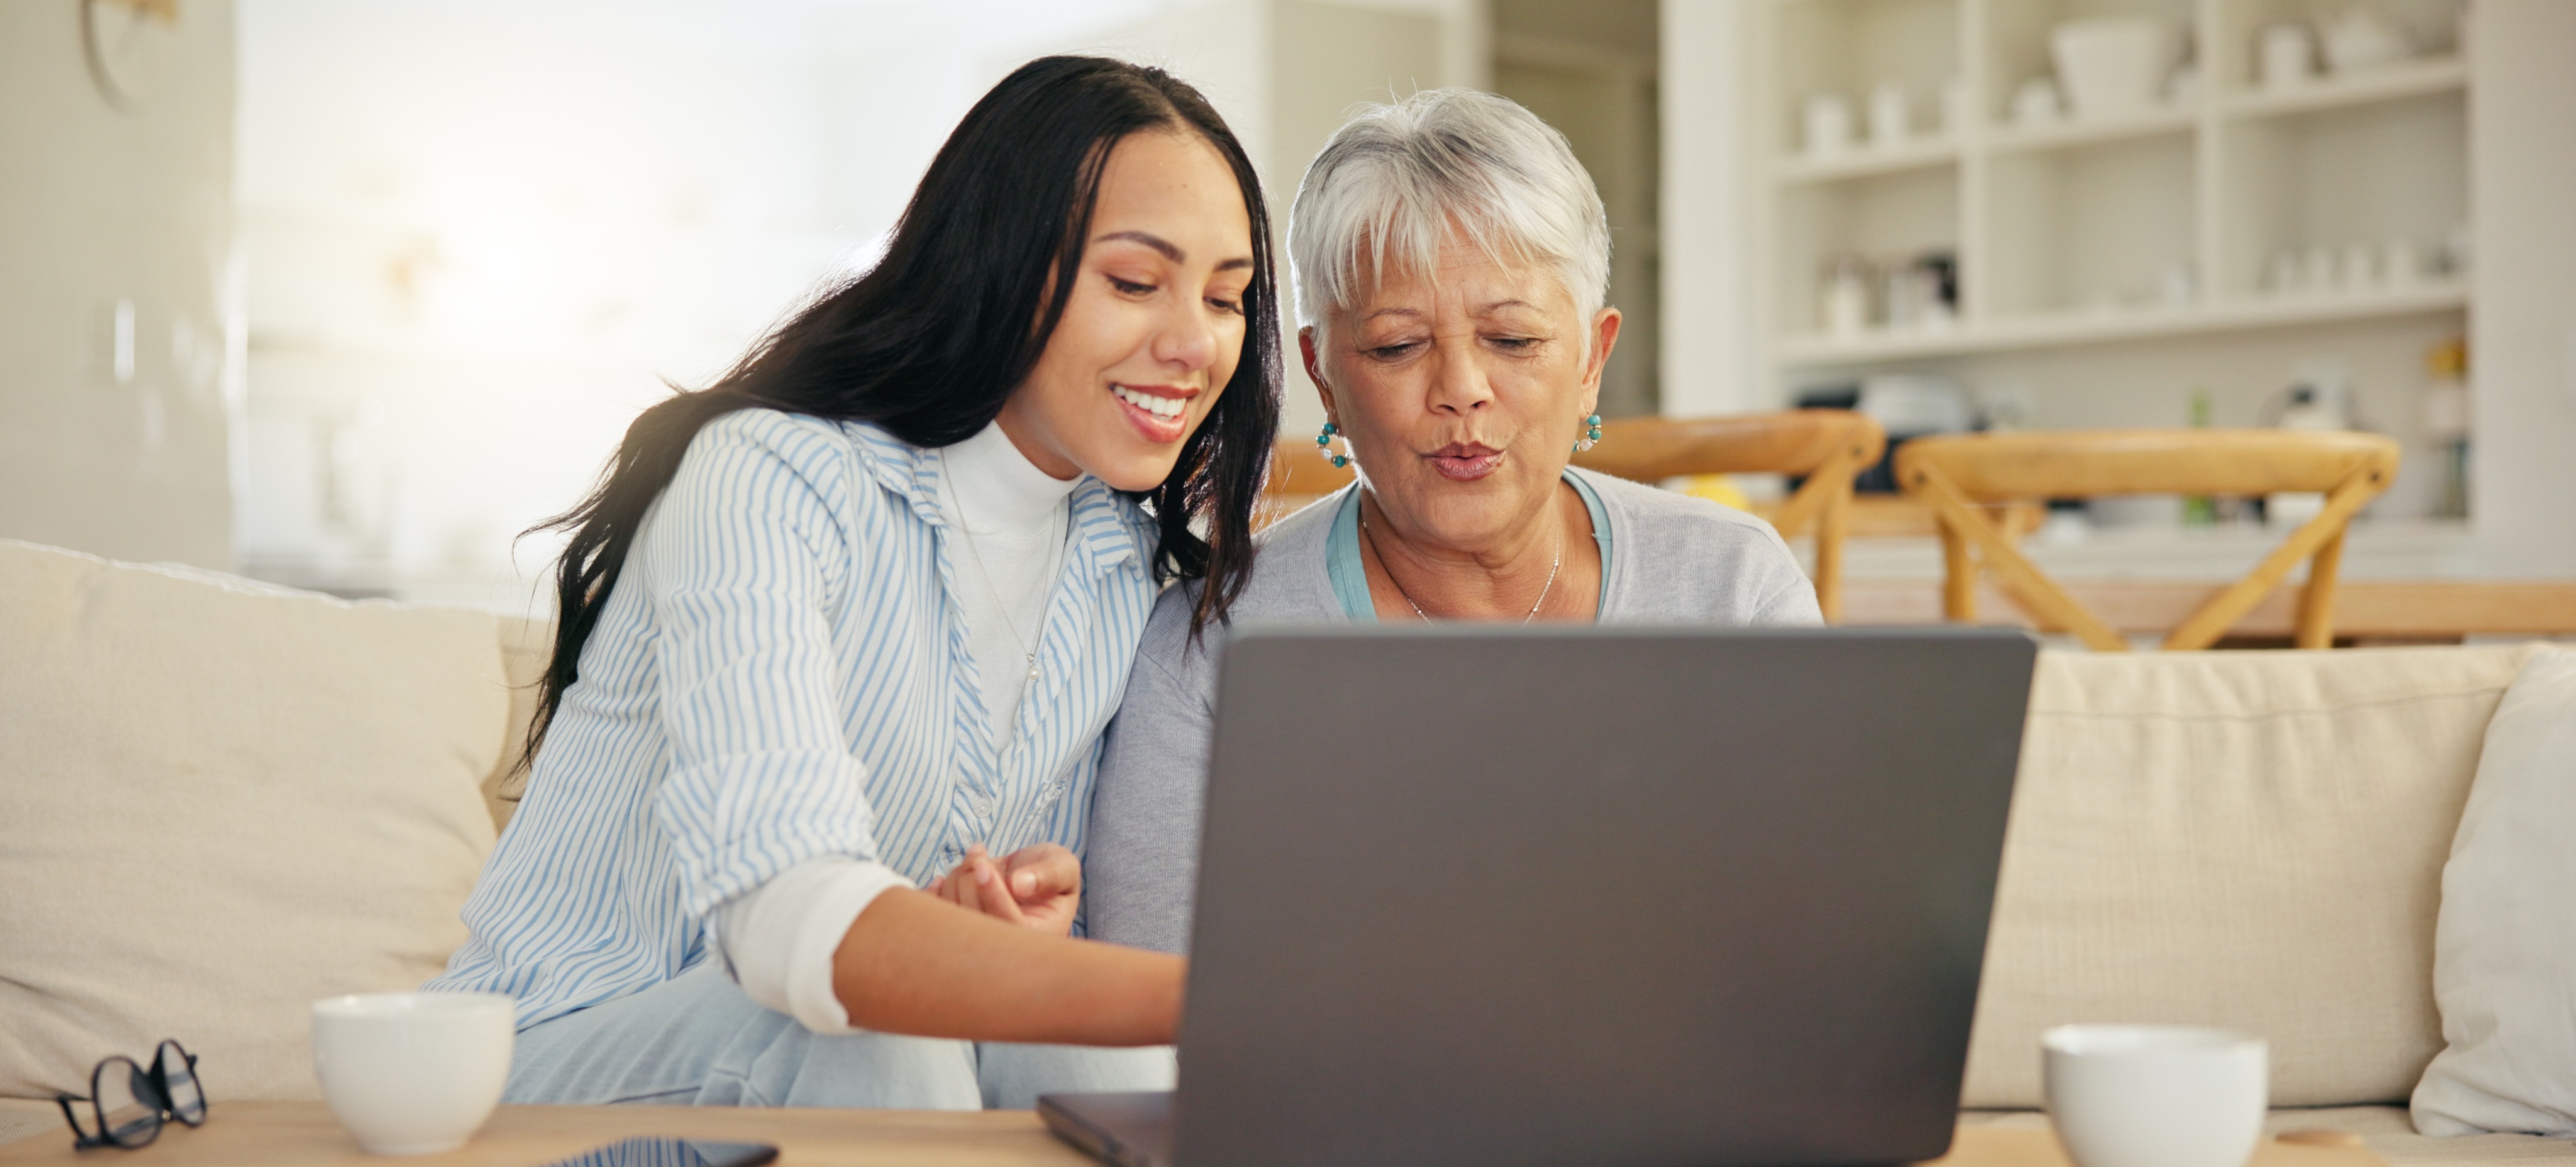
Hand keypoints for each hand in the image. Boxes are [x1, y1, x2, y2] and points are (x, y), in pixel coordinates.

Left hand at [925, 843, 1081, 936]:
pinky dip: (931, 896)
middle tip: (979, 853)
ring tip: (973, 860)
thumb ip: (1049, 875)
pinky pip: (933, 923)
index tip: (983, 866)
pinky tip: (942, 880)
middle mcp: (1007, 950)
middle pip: (977, 923)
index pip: (1010, 924)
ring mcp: (978, 945)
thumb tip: (1021, 886)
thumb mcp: (1062, 867)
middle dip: (970, 881)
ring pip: (953, 918)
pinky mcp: (957, 937)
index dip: (992, 894)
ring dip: (955, 879)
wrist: (1025, 880)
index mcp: (1038, 938)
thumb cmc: (1048, 873)